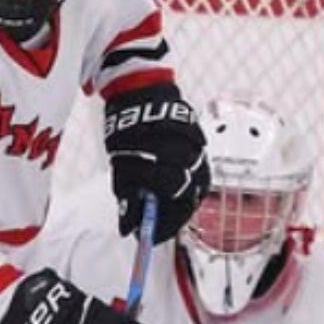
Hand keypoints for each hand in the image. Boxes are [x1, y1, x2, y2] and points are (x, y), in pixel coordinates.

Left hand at [104, 84, 208, 242]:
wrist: (140, 87)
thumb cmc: (128, 126)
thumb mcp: (122, 164)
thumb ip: (128, 196)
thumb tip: (128, 227)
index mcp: (168, 164)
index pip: (171, 206)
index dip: (160, 225)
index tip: (149, 236)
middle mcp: (189, 157)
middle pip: (186, 200)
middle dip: (169, 216)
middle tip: (155, 225)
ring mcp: (199, 148)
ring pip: (195, 187)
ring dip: (178, 199)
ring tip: (162, 205)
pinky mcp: (202, 141)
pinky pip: (198, 170)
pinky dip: (185, 182)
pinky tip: (172, 187)